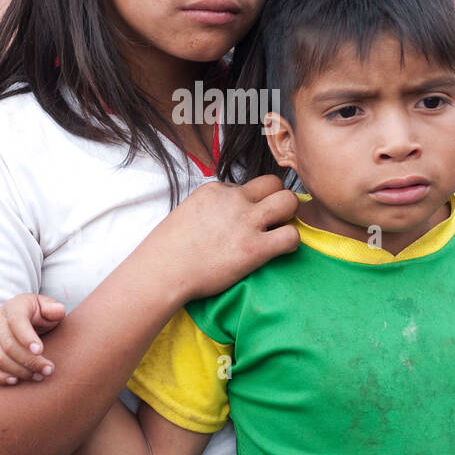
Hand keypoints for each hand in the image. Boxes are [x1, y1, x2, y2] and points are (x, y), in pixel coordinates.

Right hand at [0, 294, 65, 385]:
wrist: (22, 322)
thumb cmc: (38, 315)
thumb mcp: (47, 308)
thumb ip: (54, 309)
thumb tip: (59, 311)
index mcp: (13, 307)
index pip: (16, 321)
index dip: (27, 337)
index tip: (40, 351)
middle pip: (9, 345)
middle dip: (30, 361)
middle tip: (48, 370)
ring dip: (20, 371)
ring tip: (39, 376)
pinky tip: (16, 381)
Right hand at [146, 174, 299, 301]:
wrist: (162, 271)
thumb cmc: (169, 249)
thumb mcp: (189, 210)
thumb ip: (213, 206)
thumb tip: (226, 214)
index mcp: (216, 189)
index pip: (248, 186)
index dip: (250, 203)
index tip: (243, 220)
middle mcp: (234, 199)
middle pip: (275, 183)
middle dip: (278, 200)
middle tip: (272, 221)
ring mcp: (245, 222)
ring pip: (289, 202)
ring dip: (289, 216)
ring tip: (278, 232)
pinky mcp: (254, 248)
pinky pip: (291, 236)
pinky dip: (292, 243)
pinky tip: (280, 250)